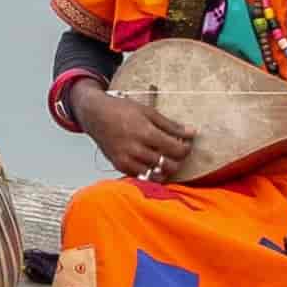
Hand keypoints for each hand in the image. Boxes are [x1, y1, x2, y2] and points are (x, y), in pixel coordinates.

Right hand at [73, 77, 199, 179]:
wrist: (95, 114)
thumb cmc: (121, 110)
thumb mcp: (148, 112)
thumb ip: (170, 125)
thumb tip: (191, 133)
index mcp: (146, 133)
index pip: (176, 150)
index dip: (186, 149)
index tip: (187, 144)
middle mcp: (136, 149)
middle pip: (168, 165)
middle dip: (178, 160)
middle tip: (178, 152)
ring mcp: (127, 160)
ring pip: (156, 175)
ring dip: (165, 169)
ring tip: (166, 159)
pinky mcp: (119, 166)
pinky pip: (141, 177)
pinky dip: (150, 173)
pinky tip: (152, 163)